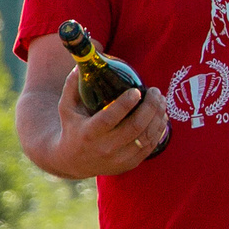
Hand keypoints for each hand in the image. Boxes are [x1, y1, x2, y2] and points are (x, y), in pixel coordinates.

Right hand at [52, 68, 169, 176]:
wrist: (73, 162)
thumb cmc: (72, 128)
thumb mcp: (66, 107)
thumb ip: (72, 85)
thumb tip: (80, 64)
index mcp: (89, 133)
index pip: (109, 118)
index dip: (125, 104)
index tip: (137, 90)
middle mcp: (105, 148)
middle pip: (134, 127)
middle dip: (150, 107)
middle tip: (156, 92)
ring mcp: (118, 159)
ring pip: (145, 137)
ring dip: (158, 117)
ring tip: (161, 102)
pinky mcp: (129, 164)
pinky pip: (149, 147)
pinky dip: (158, 131)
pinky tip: (161, 117)